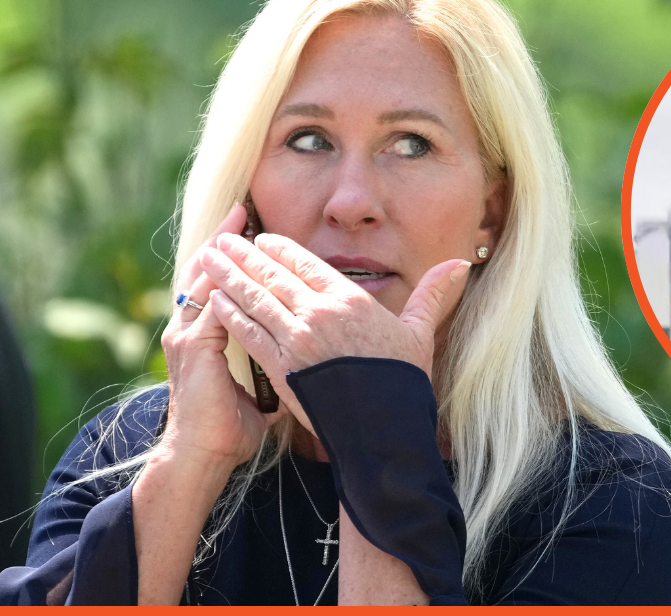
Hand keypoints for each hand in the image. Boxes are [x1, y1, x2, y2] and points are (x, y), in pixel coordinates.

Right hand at [158, 204, 285, 468]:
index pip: (223, 286)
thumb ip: (274, 362)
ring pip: (204, 280)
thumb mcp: (258, 387)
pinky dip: (223, 280)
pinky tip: (238, 261)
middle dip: (227, 242)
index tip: (257, 234)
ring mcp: (189, 336)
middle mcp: (192, 329)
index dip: (239, 261)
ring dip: (223, 251)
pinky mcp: (194, 347)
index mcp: (206, 335)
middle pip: (208, 272)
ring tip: (237, 223)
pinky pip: (209, 303)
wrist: (203, 456)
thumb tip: (306, 355)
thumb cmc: (231, 427)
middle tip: (243, 210)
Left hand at [198, 232, 470, 434]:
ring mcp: (297, 341)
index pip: (307, 264)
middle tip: (220, 239)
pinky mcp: (281, 368)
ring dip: (228, 276)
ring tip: (207, 258)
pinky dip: (230, 313)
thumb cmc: (405, 383)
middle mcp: (320, 314)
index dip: (280, 249)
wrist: (384, 431)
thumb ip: (433, 294)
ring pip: (255, 299)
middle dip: (244, 256)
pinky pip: (248, 333)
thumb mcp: (421, 332)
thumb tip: (462, 262)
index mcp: (351, 301)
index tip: (262, 239)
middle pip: (274, 276)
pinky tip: (215, 300)